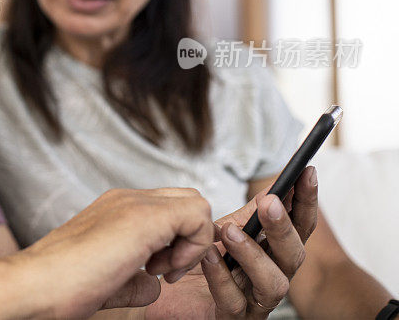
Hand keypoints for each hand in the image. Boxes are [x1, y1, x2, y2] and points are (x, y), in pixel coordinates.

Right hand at [16, 188, 214, 317]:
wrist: (35, 284)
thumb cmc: (61, 287)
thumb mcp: (107, 283)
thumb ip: (135, 280)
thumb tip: (155, 285)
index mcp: (115, 209)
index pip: (167, 208)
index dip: (177, 240)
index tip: (158, 272)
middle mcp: (126, 199)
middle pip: (186, 198)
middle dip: (190, 237)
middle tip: (166, 271)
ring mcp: (134, 203)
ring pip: (196, 202)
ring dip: (192, 242)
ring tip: (163, 272)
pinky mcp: (144, 216)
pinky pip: (198, 214)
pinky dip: (194, 246)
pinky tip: (165, 270)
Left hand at [145, 166, 317, 318]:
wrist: (170, 291)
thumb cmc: (202, 261)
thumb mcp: (226, 231)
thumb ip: (250, 215)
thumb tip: (275, 186)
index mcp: (274, 254)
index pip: (300, 227)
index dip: (307, 201)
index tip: (306, 172)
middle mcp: (272, 278)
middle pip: (295, 256)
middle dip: (283, 228)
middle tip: (269, 202)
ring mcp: (254, 302)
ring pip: (273, 283)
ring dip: (253, 254)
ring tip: (229, 231)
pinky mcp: (231, 318)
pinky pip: (233, 301)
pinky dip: (221, 277)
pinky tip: (208, 257)